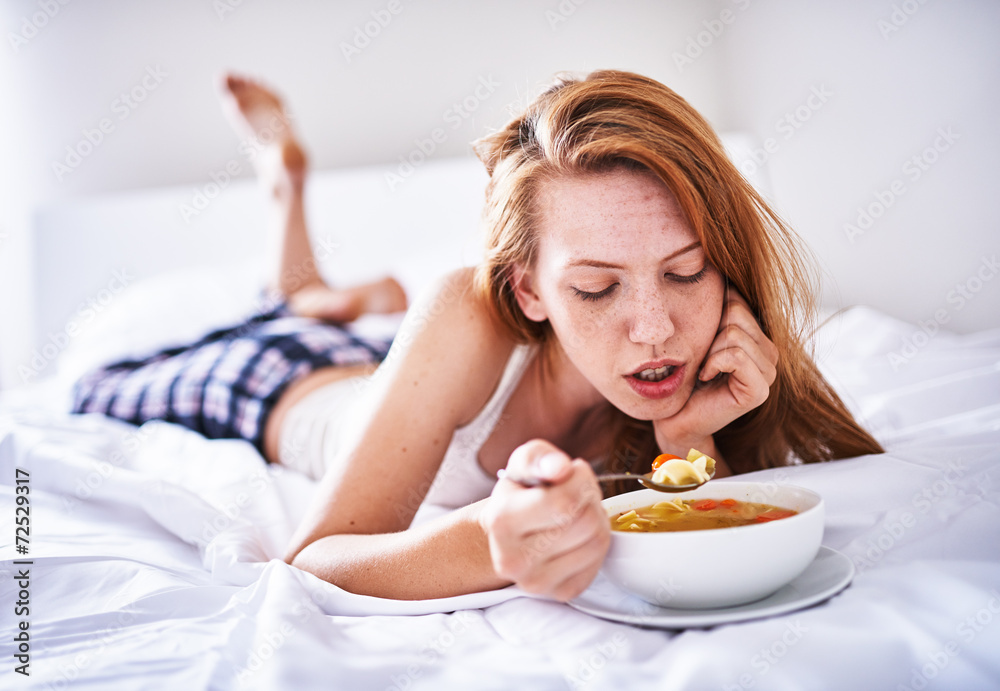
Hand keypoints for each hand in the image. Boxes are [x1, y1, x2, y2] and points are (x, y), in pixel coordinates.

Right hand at [479, 440, 609, 600]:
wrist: (508, 530)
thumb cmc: (521, 491)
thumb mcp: (526, 461)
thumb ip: (542, 458)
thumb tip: (560, 468)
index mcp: (502, 521)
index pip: (565, 502)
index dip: (580, 480)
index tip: (571, 472)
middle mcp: (514, 560)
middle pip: (586, 523)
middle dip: (589, 499)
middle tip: (575, 493)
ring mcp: (536, 582)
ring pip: (597, 542)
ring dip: (596, 520)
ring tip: (576, 513)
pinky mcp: (560, 593)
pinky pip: (599, 563)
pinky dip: (596, 544)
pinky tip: (578, 535)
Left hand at [653, 289, 777, 455]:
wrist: (675, 416)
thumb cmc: (684, 376)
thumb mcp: (700, 336)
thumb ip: (716, 310)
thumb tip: (717, 269)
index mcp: (758, 337)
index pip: (737, 300)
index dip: (712, 314)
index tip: (701, 339)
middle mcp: (770, 354)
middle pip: (737, 313)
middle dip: (709, 332)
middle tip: (701, 357)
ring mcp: (769, 373)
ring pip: (734, 334)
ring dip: (709, 351)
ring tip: (703, 369)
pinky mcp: (759, 391)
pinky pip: (735, 356)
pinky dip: (712, 363)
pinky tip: (705, 378)